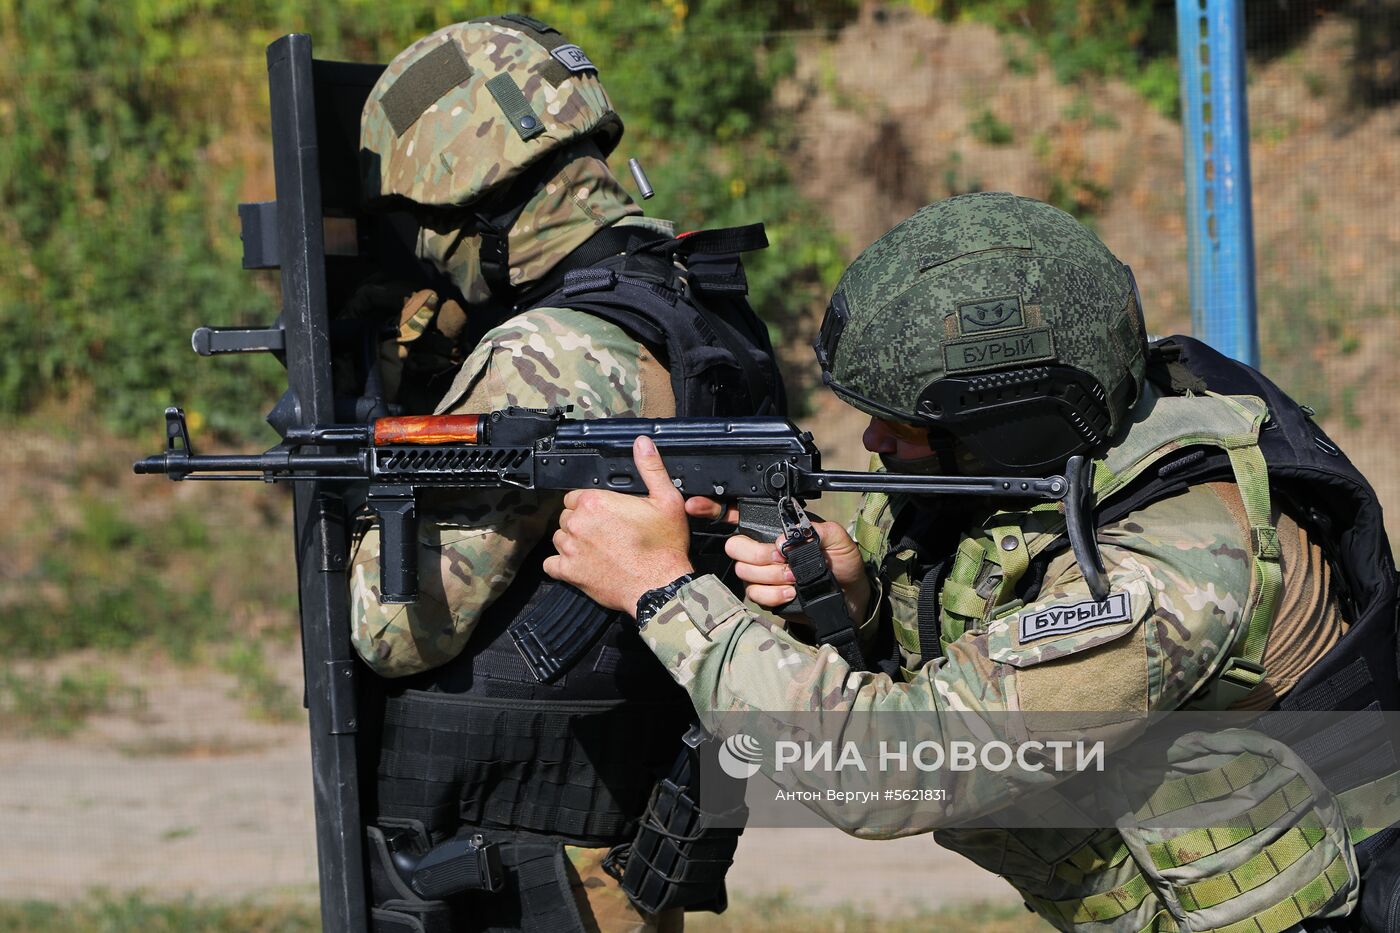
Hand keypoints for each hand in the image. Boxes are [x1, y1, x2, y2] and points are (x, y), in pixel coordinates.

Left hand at [543, 436, 695, 614]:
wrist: (661, 587)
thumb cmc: (664, 547)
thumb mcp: (666, 500)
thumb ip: (651, 468)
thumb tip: (642, 443)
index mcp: (596, 501)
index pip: (576, 495)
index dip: (591, 503)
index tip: (606, 512)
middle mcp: (578, 523)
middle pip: (567, 515)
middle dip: (582, 521)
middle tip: (605, 531)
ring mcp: (571, 549)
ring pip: (559, 538)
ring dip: (572, 541)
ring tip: (596, 547)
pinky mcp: (569, 572)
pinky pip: (551, 565)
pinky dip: (561, 564)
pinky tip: (579, 564)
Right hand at [685, 499, 871, 622]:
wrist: (850, 598)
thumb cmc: (842, 563)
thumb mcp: (836, 537)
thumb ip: (813, 530)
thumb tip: (782, 540)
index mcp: (774, 528)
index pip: (738, 514)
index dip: (712, 507)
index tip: (693, 505)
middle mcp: (762, 549)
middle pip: (735, 546)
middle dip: (757, 553)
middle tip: (782, 558)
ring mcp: (760, 573)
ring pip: (744, 572)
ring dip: (771, 576)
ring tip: (794, 577)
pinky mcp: (764, 596)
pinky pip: (754, 594)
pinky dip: (773, 594)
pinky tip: (790, 593)